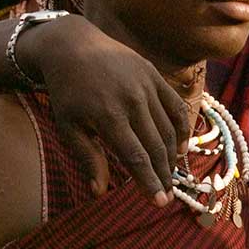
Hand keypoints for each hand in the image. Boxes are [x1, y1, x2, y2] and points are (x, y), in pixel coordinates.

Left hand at [25, 15, 188, 205]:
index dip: (149, 182)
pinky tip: (181, 147)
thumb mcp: (67, 125)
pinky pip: (175, 106)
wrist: (72, 45)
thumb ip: (87, 157)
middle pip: (156, 146)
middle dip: (163, 175)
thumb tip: (99, 192)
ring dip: (172, 156)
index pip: (136, 157)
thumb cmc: (67, 91)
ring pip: (168, 129)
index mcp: (108, 115)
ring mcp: (146, 85)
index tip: (158, 202)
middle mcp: (132, 100)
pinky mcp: (154, 74)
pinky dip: (182, 128)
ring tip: (170, 175)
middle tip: (166, 195)